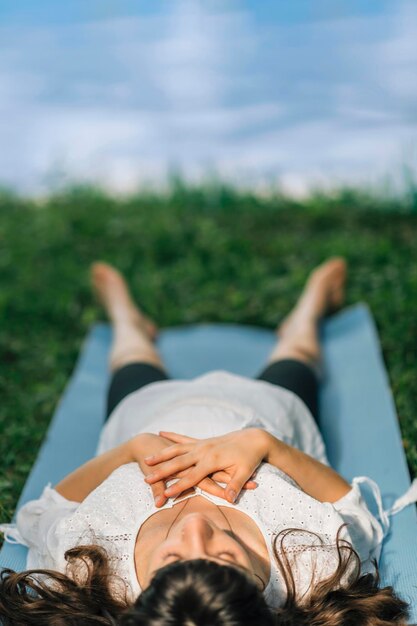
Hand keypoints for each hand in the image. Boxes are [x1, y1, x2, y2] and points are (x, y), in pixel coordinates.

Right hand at [144, 429, 267, 502]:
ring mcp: (202, 444)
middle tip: (146, 478)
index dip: (178, 486)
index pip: (192, 477)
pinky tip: (161, 432)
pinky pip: (183, 438)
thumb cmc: (250, 456)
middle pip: (178, 462)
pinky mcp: (203, 441)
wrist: (253, 437)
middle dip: (161, 471)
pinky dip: (172, 436)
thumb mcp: (246, 471)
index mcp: (212, 460)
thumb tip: (230, 499)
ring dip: (161, 454)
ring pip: (176, 449)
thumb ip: (235, 485)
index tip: (165, 494)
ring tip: (146, 460)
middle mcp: (204, 451)